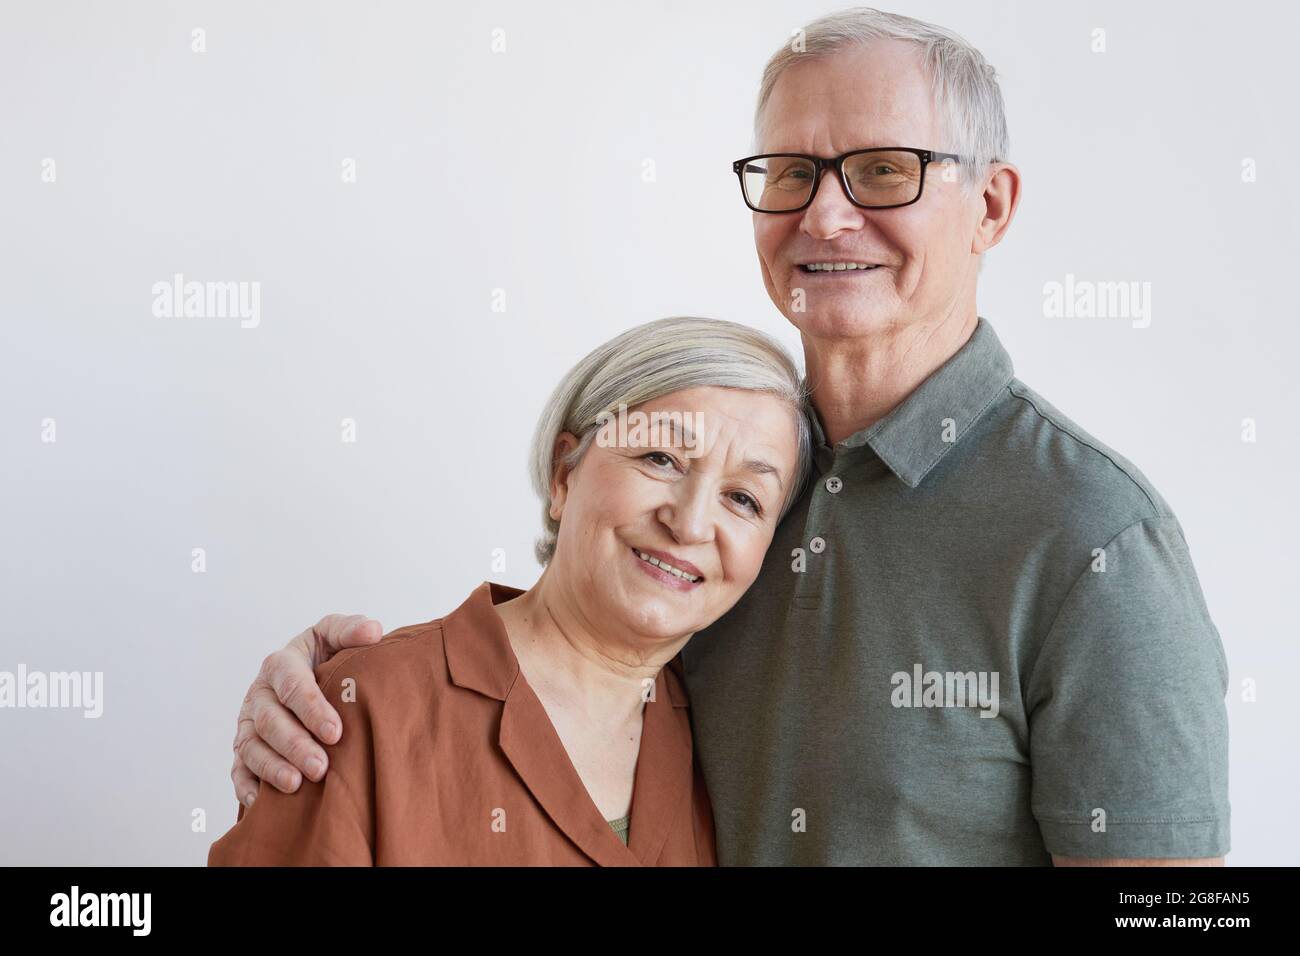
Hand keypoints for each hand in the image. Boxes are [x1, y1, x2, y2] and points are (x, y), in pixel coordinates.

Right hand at [230, 614, 381, 806]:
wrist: (306, 675)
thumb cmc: (323, 657)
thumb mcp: (333, 636)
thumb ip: (349, 630)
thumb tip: (373, 631)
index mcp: (280, 664)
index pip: (291, 685)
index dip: (312, 709)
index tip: (335, 732)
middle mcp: (259, 694)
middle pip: (270, 721)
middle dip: (295, 745)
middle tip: (321, 767)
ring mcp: (248, 723)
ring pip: (251, 747)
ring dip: (272, 768)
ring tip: (297, 785)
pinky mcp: (243, 749)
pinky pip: (238, 769)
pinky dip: (246, 786)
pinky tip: (261, 802)